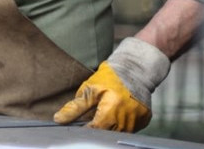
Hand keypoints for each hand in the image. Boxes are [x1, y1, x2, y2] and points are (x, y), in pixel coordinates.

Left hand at [54, 37, 169, 131]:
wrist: (135, 69)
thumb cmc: (111, 77)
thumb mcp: (89, 89)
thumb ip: (75, 107)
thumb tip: (59, 119)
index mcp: (111, 111)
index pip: (94, 130)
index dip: (84, 130)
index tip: (78, 126)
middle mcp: (126, 120)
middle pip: (106, 134)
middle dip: (97, 128)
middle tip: (93, 116)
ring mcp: (137, 123)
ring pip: (118, 133)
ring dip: (109, 127)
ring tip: (106, 112)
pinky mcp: (144, 122)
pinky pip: (129, 130)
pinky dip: (120, 125)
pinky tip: (117, 113)